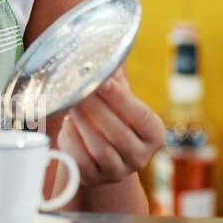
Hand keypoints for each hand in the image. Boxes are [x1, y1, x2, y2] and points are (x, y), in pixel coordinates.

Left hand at [56, 66, 165, 185]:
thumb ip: (116, 77)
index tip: (102, 80)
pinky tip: (67, 125)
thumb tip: (108, 43)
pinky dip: (72, 140)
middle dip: (95, 108)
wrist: (103, 156)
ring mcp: (118, 171)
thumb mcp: (121, 100)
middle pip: (118, 133)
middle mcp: (141, 156)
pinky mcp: (94, 178)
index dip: (120, 98)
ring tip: (70, 103)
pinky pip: (81, 160)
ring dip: (82, 123)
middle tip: (77, 88)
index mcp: (154, 133)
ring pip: (99, 148)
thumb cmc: (113, 118)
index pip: (140, 115)